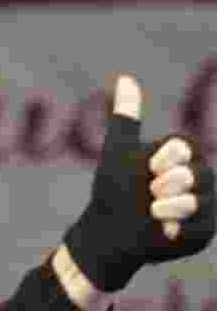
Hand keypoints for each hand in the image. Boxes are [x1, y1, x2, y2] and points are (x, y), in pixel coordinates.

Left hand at [63, 74, 215, 291]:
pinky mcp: (203, 233)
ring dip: (171, 206)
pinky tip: (162, 230)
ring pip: (201, 201)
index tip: (151, 166)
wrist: (107, 230)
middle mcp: (199, 180)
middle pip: (199, 173)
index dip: (168, 158)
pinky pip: (202, 228)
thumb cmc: (113, 189)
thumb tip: (125, 77)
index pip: (188, 147)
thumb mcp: (118, 151)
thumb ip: (126, 117)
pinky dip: (177, 229)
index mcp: (181, 158)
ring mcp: (204, 207)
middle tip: (151, 191)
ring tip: (152, 211)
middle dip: (169, 183)